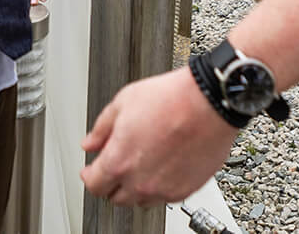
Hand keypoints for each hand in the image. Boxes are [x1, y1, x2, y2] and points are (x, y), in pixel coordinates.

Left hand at [81, 67, 238, 205]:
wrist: (208, 103)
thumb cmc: (170, 98)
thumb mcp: (124, 102)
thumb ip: (101, 128)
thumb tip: (90, 144)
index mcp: (118, 161)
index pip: (94, 185)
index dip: (90, 176)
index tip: (91, 170)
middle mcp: (139, 182)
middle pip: (115, 197)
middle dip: (112, 182)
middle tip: (117, 165)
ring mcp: (163, 190)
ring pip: (140, 201)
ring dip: (135, 187)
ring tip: (142, 163)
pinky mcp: (185, 191)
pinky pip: (164, 198)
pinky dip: (159, 187)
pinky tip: (162, 166)